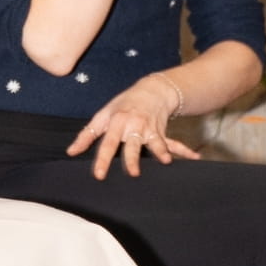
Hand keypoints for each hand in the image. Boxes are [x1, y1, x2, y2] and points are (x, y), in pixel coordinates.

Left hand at [66, 73, 199, 178]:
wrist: (151, 91)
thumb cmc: (123, 105)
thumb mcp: (103, 116)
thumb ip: (87, 135)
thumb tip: (71, 152)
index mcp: (117, 122)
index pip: (107, 143)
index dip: (103, 159)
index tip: (100, 175)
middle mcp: (133, 126)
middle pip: (132, 145)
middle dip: (133, 158)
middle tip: (134, 173)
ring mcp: (150, 129)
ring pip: (155, 142)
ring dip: (161, 151)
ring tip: (166, 161)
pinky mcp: (162, 132)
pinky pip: (173, 142)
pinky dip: (184, 150)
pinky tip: (194, 157)